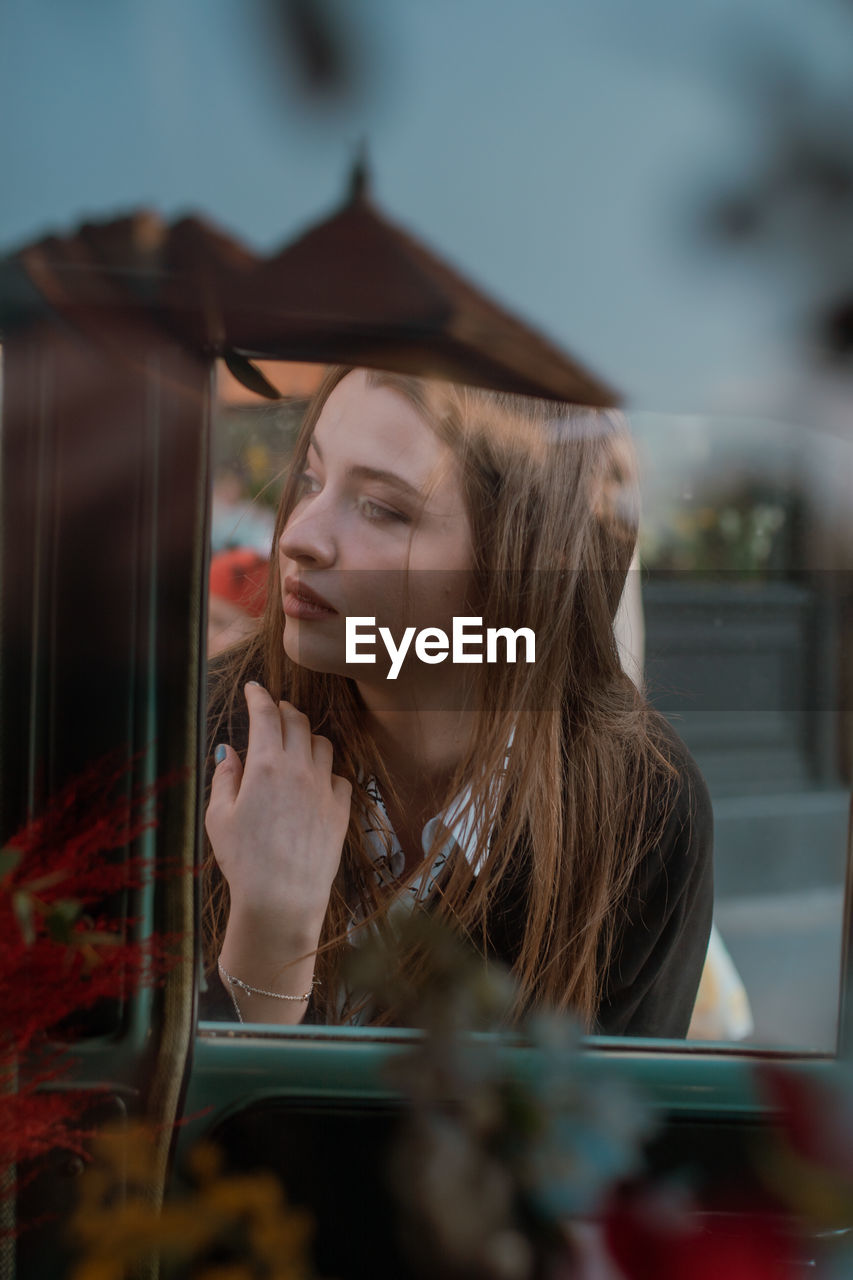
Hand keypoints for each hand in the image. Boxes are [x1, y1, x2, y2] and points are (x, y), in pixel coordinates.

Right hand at [205, 682, 351, 957]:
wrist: (283, 898)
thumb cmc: (244, 860)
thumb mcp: (219, 817)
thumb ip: (225, 777)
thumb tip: (229, 750)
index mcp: (266, 764)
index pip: (265, 714)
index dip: (258, 696)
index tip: (254, 689)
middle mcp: (299, 769)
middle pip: (298, 721)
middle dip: (284, 709)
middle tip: (275, 710)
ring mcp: (324, 788)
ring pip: (322, 744)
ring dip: (308, 736)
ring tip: (296, 742)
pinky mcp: (341, 809)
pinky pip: (338, 777)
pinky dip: (326, 771)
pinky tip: (315, 780)